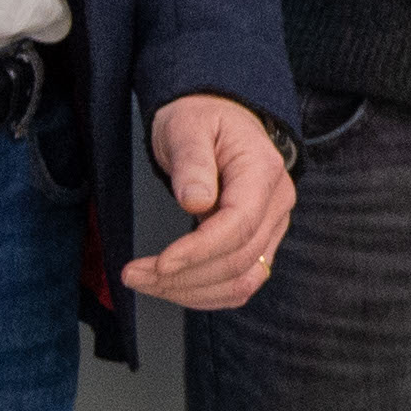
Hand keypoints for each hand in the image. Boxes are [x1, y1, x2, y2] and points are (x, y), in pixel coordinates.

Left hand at [123, 94, 295, 308]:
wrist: (218, 116)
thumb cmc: (201, 118)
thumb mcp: (187, 126)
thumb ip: (192, 162)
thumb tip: (196, 202)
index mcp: (262, 171)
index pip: (238, 225)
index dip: (199, 251)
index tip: (159, 263)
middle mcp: (277, 203)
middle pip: (238, 259)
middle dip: (183, 276)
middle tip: (134, 274)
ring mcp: (272, 226)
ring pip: (243, 280)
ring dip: (192, 291)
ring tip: (147, 283)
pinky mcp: (261, 242)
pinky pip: (242, 281)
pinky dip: (206, 294)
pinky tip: (173, 288)